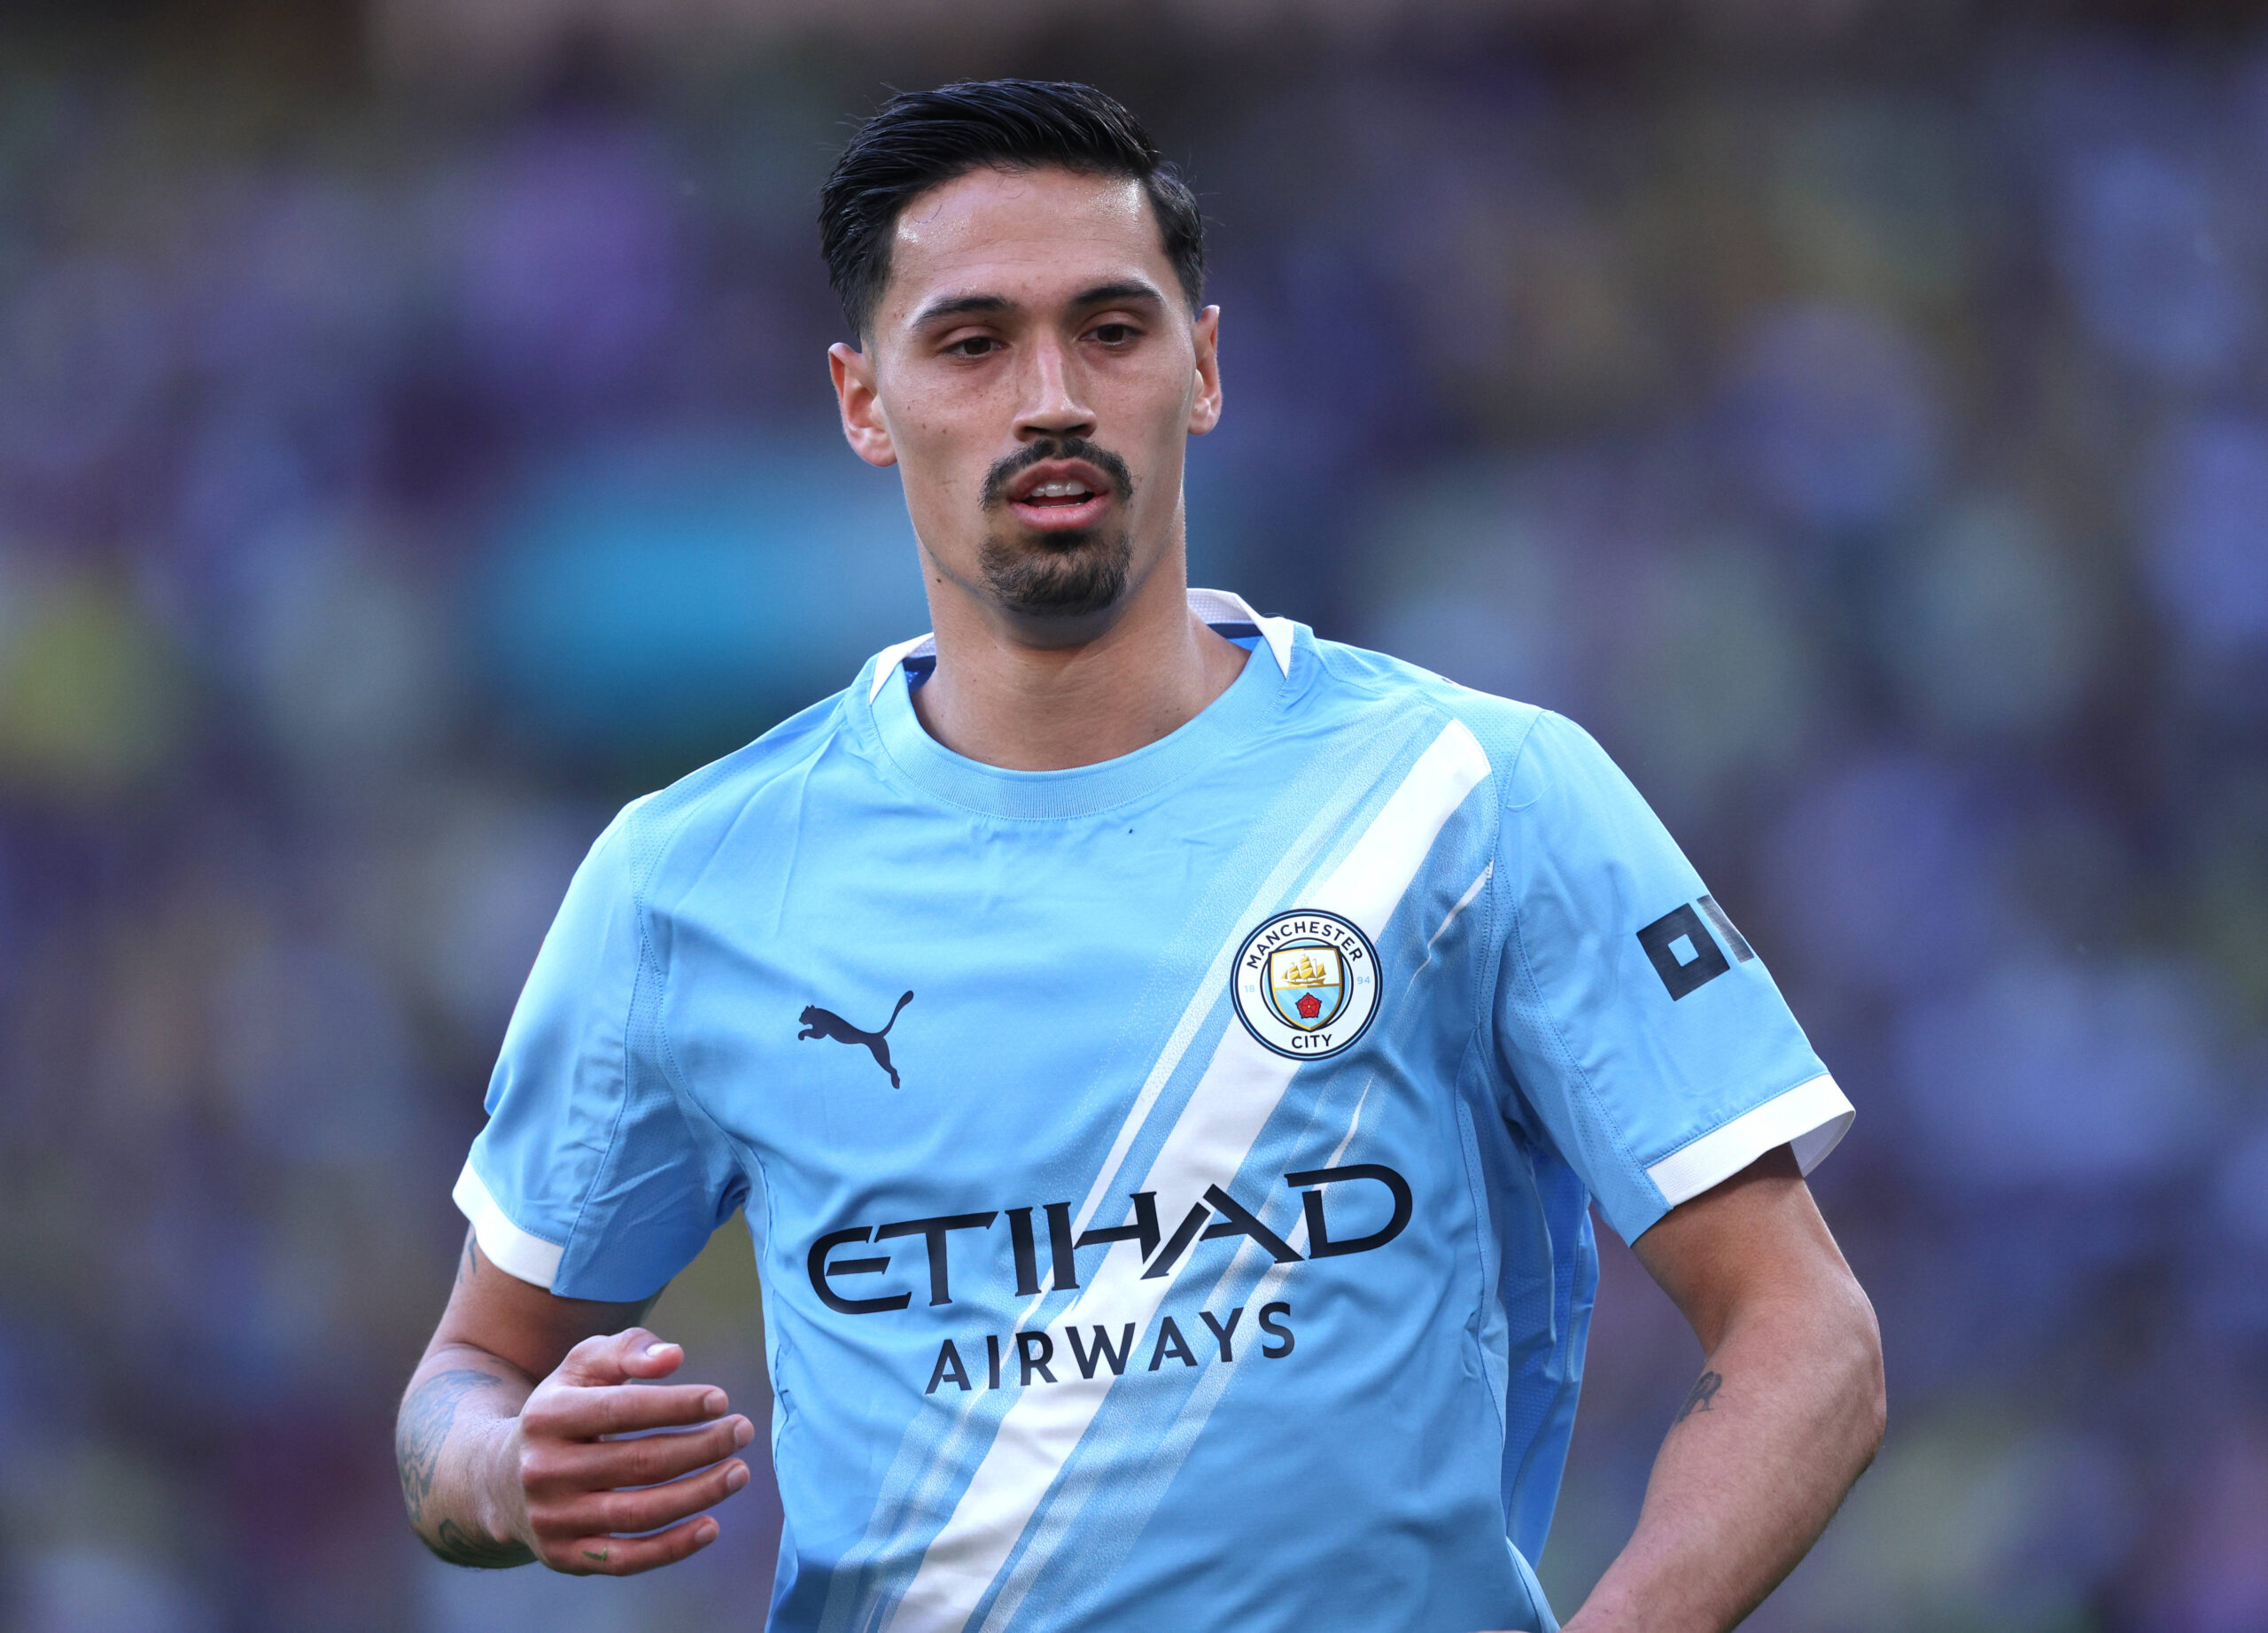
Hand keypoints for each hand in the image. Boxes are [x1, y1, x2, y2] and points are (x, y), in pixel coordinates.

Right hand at [498, 1326, 755, 1574]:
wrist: (500, 1480)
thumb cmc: (562, 1411)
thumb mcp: (581, 1367)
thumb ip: (627, 1349)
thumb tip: (673, 1357)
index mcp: (548, 1416)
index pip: (621, 1410)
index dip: (675, 1405)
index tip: (720, 1400)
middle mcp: (544, 1470)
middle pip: (638, 1462)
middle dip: (701, 1447)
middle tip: (742, 1431)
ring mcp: (553, 1519)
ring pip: (638, 1512)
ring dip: (699, 1494)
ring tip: (738, 1472)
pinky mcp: (564, 1557)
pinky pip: (626, 1559)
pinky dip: (673, 1547)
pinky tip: (711, 1525)